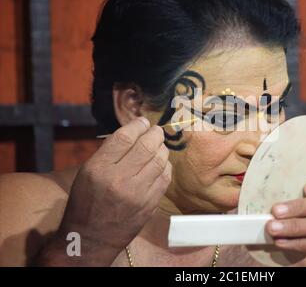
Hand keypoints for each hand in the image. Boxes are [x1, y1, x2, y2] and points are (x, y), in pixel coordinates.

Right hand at [56, 117, 171, 263]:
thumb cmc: (86, 202)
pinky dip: (166, 166)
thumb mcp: (87, 172)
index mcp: (99, 168)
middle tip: (156, 130)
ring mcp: (138, 193)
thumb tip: (133, 133)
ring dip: (162, 148)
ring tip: (159, 145)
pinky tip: (162, 163)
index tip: (143, 121)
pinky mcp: (150, 204)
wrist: (91, 238)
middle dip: (155, 133)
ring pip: (159, 160)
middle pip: (146, 146)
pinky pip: (165, 178)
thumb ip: (109, 153)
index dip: (137, 125)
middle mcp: (119, 179)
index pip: (124, 138)